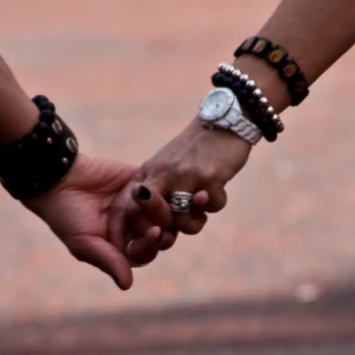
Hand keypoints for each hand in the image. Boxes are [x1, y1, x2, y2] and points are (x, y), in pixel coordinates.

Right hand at [23, 154, 161, 290]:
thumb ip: (107, 261)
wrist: (58, 179)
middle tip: (153, 212)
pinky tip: (145, 182)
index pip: (147, 252)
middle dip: (161, 223)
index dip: (152, 244)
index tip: (154, 233)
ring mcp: (140, 204)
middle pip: (163, 231)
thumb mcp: (84, 242)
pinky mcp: (141, 179)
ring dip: (159, 203)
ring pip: (164, 208)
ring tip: (144, 193)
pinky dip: (157, 183)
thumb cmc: (67, 216)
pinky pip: (158, 183)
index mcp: (124, 247)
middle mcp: (135, 227)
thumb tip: (127, 285)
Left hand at [108, 119, 251, 260]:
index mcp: (149, 172)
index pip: (133, 210)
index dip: (145, 229)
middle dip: (172, 228)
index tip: (160, 228)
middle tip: (183, 220)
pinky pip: (213, 207)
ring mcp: (186, 176)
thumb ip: (157, 194)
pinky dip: (218, 202)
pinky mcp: (210, 177)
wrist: (222, 123)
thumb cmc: (194, 151)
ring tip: (202, 204)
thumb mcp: (167, 167)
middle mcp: (163, 174)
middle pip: (157, 220)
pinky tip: (218, 187)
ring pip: (185, 222)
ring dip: (197, 220)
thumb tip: (159, 232)